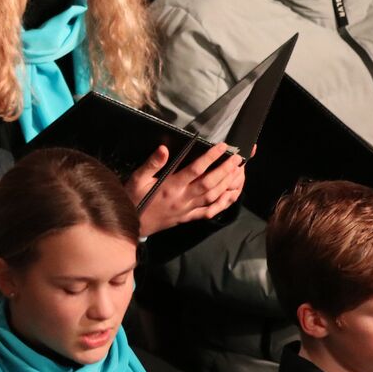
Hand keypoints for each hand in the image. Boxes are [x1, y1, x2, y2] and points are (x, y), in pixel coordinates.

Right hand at [127, 141, 246, 236]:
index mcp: (171, 186)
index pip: (195, 170)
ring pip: (213, 197)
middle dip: (226, 170)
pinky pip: (209, 212)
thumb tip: (163, 149)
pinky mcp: (189, 217)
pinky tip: (232, 195)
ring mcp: (187, 209)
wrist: (133, 224)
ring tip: (239, 172)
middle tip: (238, 159)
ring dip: (228, 184)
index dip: (210, 157)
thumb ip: (151, 164)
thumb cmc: (135, 199)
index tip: (222, 147)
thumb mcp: (137, 179)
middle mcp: (182, 198)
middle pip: (209, 183)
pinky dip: (223, 204)